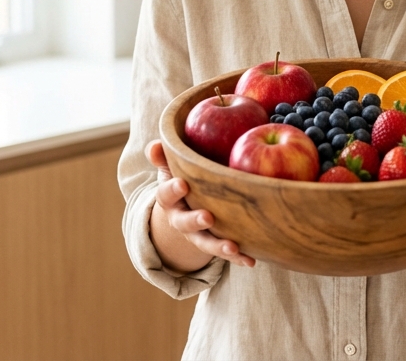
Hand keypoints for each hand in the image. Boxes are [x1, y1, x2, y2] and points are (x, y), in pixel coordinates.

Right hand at [146, 140, 254, 268]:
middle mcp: (181, 220)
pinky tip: (250, 260)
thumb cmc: (183, 181)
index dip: (173, 190)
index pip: (166, 195)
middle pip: (184, 223)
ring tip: (232, 247)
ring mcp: (198, 235)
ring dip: (218, 246)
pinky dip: (238, 257)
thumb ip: (164, 158)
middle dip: (195, 221)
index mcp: (170, 200)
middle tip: (207, 217)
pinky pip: (226, 253)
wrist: (187, 208)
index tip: (182, 183)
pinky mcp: (215, 243)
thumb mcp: (171, 169)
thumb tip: (154, 145)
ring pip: (205, 242)